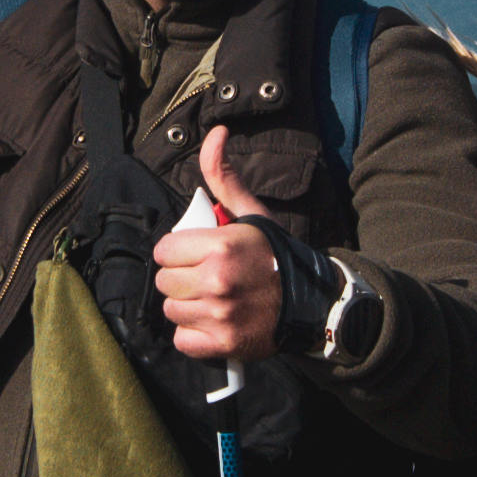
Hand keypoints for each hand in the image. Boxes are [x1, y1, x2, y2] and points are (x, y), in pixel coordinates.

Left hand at [153, 126, 290, 362]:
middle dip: (181, 278)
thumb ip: (223, 175)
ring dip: (187, 307)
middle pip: (165, 282)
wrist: (312, 302)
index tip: (197, 255)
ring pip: (171, 311)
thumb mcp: (250, 213)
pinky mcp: (222, 344)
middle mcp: (217, 281)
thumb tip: (215, 132)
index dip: (179, 252)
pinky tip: (215, 322)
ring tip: (213, 299)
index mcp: (220, 246)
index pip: (164, 251)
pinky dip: (195, 334)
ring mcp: (220, 316)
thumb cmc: (274, 255)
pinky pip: (182, 340)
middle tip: (207, 277)